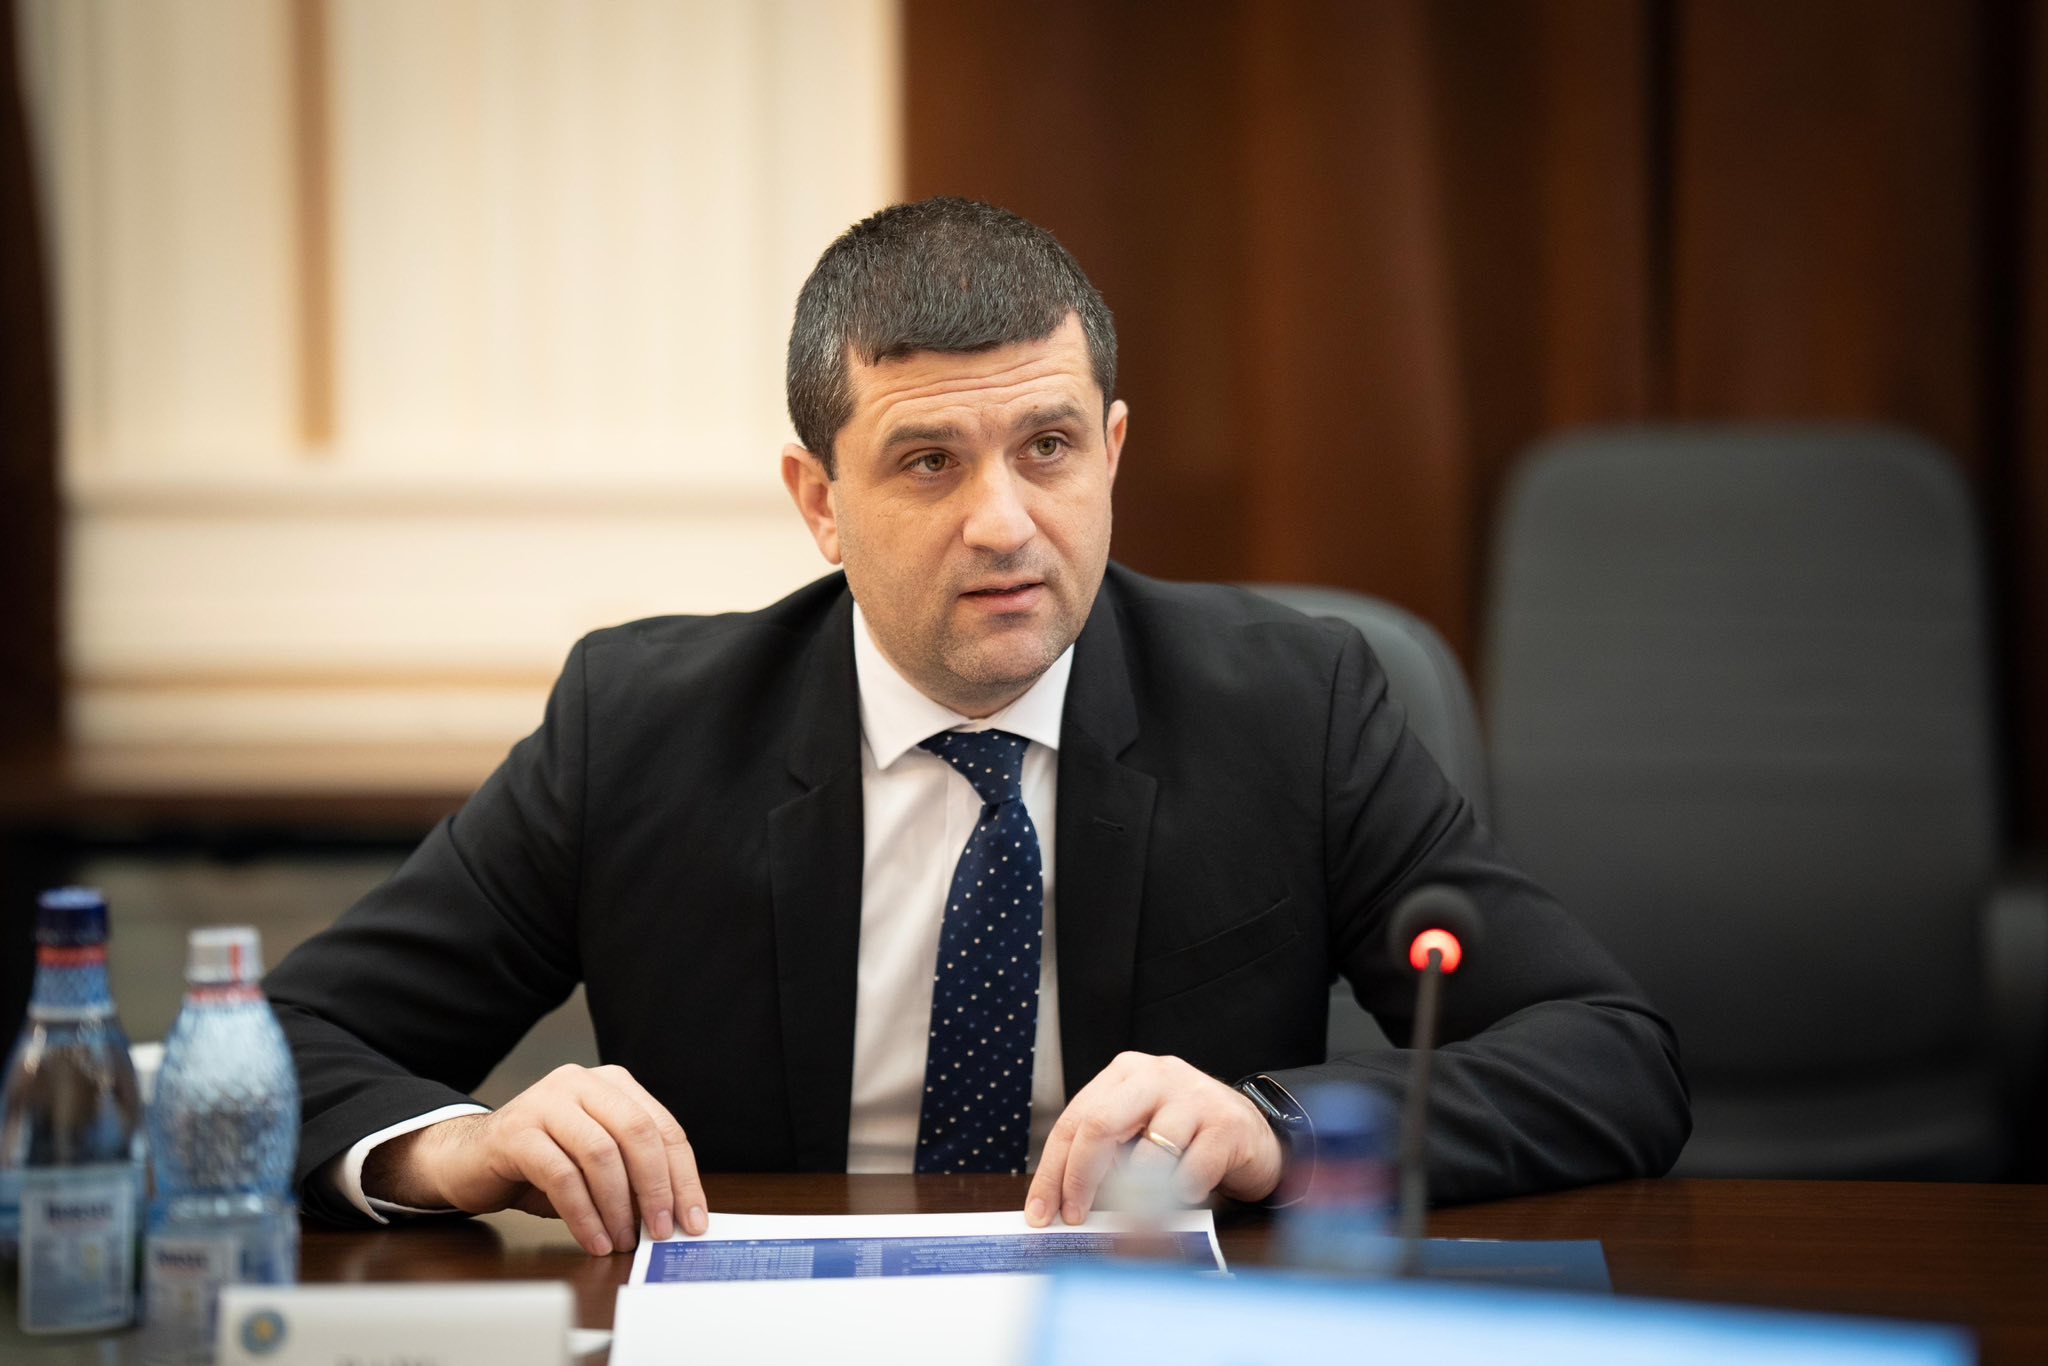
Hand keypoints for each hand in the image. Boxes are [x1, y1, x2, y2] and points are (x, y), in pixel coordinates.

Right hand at [364, 1064, 708, 1255]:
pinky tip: (593, 1239)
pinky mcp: (516, 1130)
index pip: (663, 1128)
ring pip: (601, 1154)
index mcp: (613, 1084)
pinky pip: (562, 1176)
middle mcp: (582, 1082)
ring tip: (621, 1241)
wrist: (468, 1159)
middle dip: (656, 1189)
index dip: (683, 1177)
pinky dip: (583, 1214)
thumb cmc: (541, 1163)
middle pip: (637, 1133)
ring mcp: (547, 1101)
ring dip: (617, 1207)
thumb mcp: (596, 1163)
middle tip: (660, 1232)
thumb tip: (675, 1216)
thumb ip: (632, 1175)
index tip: (693, 1219)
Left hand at [1023, 1051, 1283, 1226]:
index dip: (1052, 1171)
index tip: (1041, 1212)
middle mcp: (1156, 1076)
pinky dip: (1180, 1194)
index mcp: (1125, 1074)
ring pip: (1148, 1154)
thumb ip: (1103, 1154)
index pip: (1074, 1122)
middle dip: (1080, 1179)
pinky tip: (1184, 1195)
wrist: (1252, 1133)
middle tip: (1075, 1217)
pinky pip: (1190, 1172)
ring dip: (1137, 1195)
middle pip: (1100, 1126)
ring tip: (1139, 1213)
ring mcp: (1193, 1097)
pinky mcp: (1225, 1125)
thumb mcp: (1138, 1131)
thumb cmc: (1184, 1136)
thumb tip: (1060, 1203)